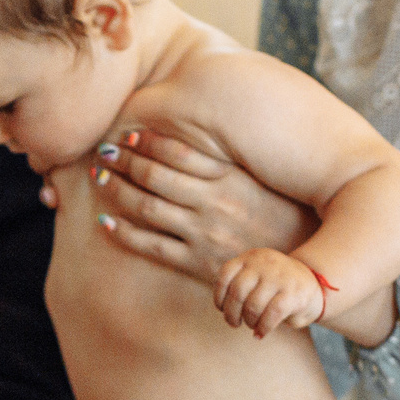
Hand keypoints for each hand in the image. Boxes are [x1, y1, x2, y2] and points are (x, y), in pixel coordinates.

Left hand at [91, 125, 307, 287]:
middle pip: (156, 176)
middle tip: (104, 152)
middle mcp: (215, 203)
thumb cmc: (281, 216)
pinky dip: (124, 233)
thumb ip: (229, 160)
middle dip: (124, 161)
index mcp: (232, 178)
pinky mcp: (198, 263)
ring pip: (148, 208)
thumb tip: (200, 132)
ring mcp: (204, 234)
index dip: (149, 141)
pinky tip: (105, 221)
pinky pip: (152, 247)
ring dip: (117, 190)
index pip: (180, 152)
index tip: (128, 133)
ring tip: (99, 177)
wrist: (299, 267)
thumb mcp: (261, 180)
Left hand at [216, 248, 328, 337]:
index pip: (225, 274)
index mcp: (252, 257)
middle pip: (237, 292)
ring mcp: (280, 277)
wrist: (314, 284)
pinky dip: (262, 328)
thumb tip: (225, 309)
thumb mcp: (257, 275)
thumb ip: (240, 284)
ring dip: (249, 321)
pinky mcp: (293, 293)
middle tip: (234, 323)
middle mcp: (265, 263)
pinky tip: (260, 333)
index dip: (219, 296)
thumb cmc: (276, 286)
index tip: (221, 308)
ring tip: (252, 326)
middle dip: (231, 314)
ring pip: (253, 306)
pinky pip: (271, 315)